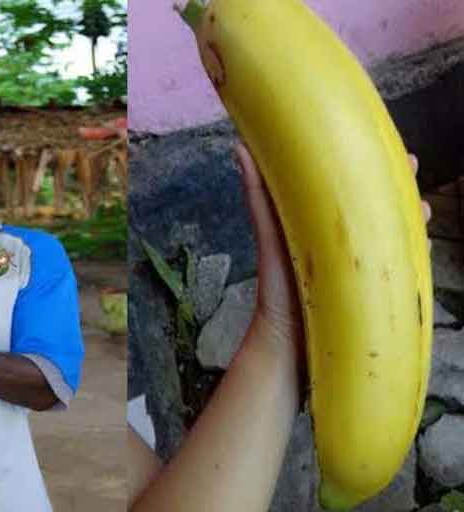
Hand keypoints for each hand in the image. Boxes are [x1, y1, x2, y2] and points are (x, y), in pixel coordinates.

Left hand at [234, 142, 430, 364]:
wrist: (288, 345)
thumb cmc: (277, 288)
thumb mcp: (269, 234)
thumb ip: (259, 195)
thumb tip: (239, 147)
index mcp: (320, 226)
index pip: (350, 190)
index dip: (371, 170)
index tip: (389, 149)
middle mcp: (342, 245)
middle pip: (376, 210)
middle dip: (397, 191)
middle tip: (414, 169)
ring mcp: (359, 268)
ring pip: (390, 236)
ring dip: (409, 221)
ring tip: (423, 209)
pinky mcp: (371, 292)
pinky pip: (397, 268)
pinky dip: (411, 256)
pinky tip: (422, 248)